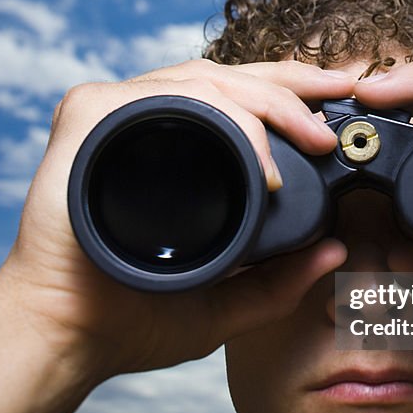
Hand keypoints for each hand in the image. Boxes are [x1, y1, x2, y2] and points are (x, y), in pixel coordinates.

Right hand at [0, 60, 355, 382]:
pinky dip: (218, 114)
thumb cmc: (132, 318)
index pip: (239, 97)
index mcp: (176, 148)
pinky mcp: (90, 115)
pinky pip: (165, 94)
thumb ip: (278, 282)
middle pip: (227, 77)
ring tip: (309, 140)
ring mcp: (116, 115)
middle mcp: (145, 122)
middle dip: (293, 88)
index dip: (291, 92)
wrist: (71, 336)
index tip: (340, 98)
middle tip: (335, 113)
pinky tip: (256, 159)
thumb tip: (335, 252)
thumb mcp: (224, 301)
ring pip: (203, 79)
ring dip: (266, 104)